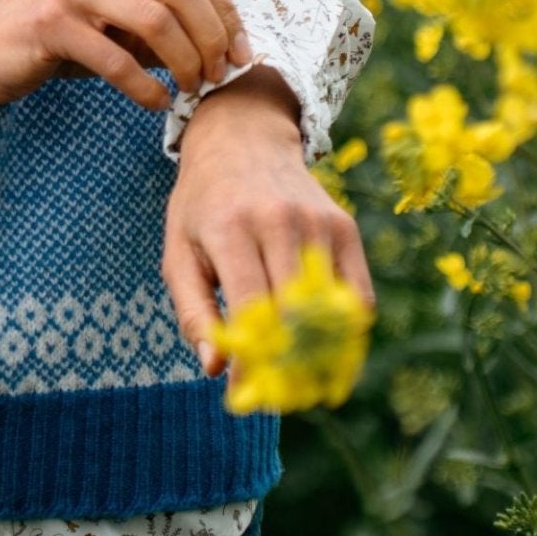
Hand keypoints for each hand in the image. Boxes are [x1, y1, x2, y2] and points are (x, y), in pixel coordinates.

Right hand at [0, 0, 252, 115]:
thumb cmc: (58, 35)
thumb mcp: (115, 16)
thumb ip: (163, 18)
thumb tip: (228, 45)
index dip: (225, 10)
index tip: (239, 52)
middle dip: (211, 36)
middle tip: (217, 75)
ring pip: (154, 18)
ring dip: (184, 62)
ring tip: (189, 89)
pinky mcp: (49, 20)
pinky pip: (115, 57)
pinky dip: (144, 86)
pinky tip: (154, 102)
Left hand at [163, 72, 375, 376]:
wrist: (242, 137)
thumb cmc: (203, 204)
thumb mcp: (179, 249)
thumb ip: (193, 311)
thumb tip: (215, 368)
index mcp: (230, 228)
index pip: (250, 310)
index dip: (252, 362)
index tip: (246, 397)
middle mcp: (279, 222)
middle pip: (296, 315)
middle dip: (288, 367)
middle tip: (279, 398)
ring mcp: (317, 223)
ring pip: (331, 311)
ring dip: (322, 357)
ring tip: (305, 385)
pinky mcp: (344, 227)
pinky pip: (357, 297)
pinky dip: (347, 332)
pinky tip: (329, 352)